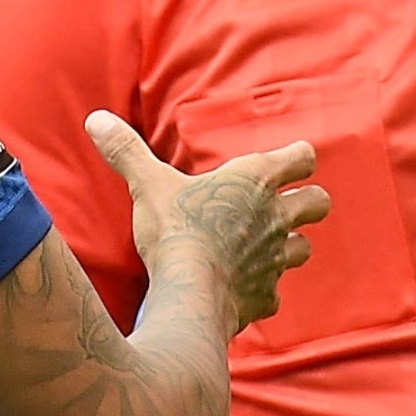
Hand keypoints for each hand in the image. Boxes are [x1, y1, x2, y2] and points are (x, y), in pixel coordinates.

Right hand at [90, 113, 327, 330]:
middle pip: (318, 202)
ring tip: (266, 247)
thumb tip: (97, 120)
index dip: (298, 158)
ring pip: (304, 248)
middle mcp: (275, 217)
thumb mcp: (147, 184)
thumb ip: (126, 151)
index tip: (289, 161)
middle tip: (286, 206)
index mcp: (254, 180)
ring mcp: (275, 259)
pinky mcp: (266, 296)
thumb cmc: (175, 230)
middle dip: (308, 202)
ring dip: (290, 246)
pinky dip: (263, 290)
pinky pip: (275, 293)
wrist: (188, 293)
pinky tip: (243, 289)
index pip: (302, 157)